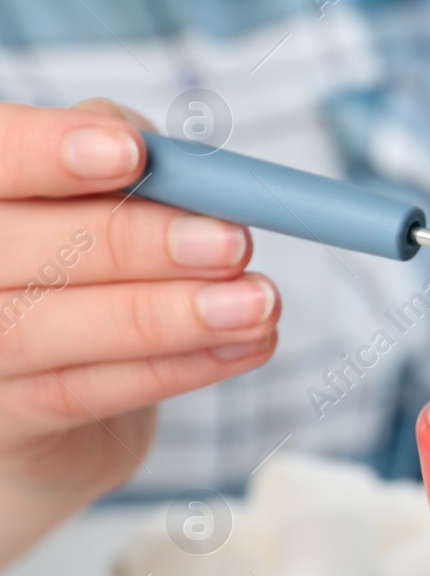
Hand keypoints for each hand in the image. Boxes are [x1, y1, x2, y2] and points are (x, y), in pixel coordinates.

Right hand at [0, 100, 278, 565]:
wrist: (51, 385)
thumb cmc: (82, 257)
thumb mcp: (96, 190)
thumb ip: (120, 159)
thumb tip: (166, 157)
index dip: (44, 151)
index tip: (132, 153)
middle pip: (7, 250)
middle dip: (130, 243)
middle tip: (233, 242)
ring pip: (42, 331)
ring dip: (166, 316)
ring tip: (258, 303)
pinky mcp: (4, 424)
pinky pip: (82, 394)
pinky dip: (176, 368)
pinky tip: (245, 346)